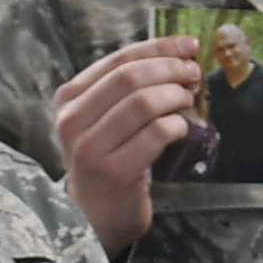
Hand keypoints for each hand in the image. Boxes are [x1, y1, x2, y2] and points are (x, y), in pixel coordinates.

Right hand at [49, 37, 208, 255]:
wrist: (92, 215)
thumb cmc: (105, 161)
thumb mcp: (101, 119)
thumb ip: (126, 89)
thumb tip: (177, 56)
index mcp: (69, 98)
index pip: (118, 59)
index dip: (159, 48)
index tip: (187, 47)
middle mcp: (72, 120)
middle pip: (131, 77)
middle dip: (170, 70)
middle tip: (193, 75)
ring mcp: (90, 147)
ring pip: (144, 103)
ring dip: (176, 97)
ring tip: (188, 101)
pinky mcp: (114, 171)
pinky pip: (156, 133)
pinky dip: (177, 125)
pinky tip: (181, 129)